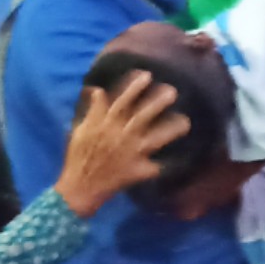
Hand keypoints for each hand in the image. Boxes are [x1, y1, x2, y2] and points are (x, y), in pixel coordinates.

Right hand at [54, 75, 187, 218]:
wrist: (80, 187)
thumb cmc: (79, 156)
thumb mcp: (81, 129)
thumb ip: (93, 110)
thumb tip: (97, 90)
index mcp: (105, 124)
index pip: (122, 100)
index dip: (134, 86)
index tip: (148, 75)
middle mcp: (120, 136)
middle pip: (142, 116)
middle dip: (158, 102)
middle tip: (173, 92)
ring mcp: (130, 154)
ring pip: (155, 139)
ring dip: (170, 129)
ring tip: (186, 122)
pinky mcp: (137, 171)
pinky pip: (156, 167)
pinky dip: (168, 163)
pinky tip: (183, 158)